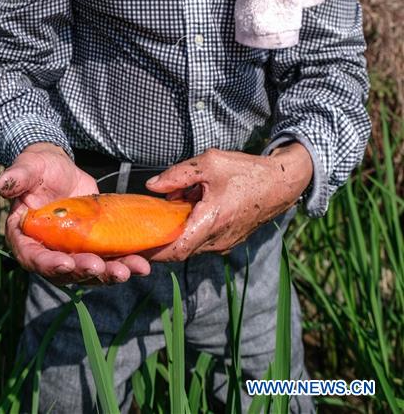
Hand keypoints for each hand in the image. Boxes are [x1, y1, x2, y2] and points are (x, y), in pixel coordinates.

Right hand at [0, 143, 150, 284]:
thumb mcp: (28, 167)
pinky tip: (141, 262)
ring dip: (110, 274)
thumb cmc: (38, 166)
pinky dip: (123, 263)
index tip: (67, 263)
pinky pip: (107, 260)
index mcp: (24, 236)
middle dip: (86, 272)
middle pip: (65, 271)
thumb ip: (17, 176)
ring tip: (132, 270)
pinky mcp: (91, 247)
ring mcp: (70, 252)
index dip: (48, 264)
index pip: (32, 257)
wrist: (60, 167)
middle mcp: (46, 251)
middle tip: (104, 268)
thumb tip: (2, 184)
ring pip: (89, 271)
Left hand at [144, 143, 312, 259]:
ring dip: (177, 230)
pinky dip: (190, 228)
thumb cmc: (247, 171)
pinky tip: (187, 207)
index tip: (134, 246)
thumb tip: (152, 186)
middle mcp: (217, 240)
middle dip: (160, 238)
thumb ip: (178, 175)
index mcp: (211, 221)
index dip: (153, 252)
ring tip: (167, 208)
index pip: (176, 249)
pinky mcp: (229, 240)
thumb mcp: (209, 162)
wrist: (281, 183)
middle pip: (180, 248)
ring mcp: (225, 243)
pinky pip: (203, 240)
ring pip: (191, 243)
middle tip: (140, 226)